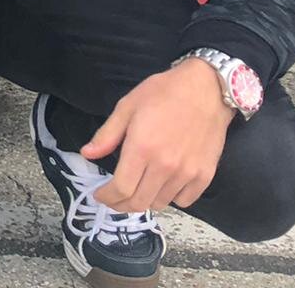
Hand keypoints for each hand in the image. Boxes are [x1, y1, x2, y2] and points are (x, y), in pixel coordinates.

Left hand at [84, 59, 235, 211]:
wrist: (206, 89)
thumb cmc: (163, 93)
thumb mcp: (127, 106)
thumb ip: (107, 134)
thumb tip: (87, 154)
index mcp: (142, 148)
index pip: (121, 189)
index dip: (107, 197)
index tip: (100, 195)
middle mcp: (165, 166)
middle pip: (139, 203)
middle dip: (121, 204)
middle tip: (114, 197)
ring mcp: (187, 173)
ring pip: (160, 203)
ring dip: (145, 200)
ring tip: (138, 187)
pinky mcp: (205, 175)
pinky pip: (185, 201)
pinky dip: (171, 197)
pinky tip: (164, 184)